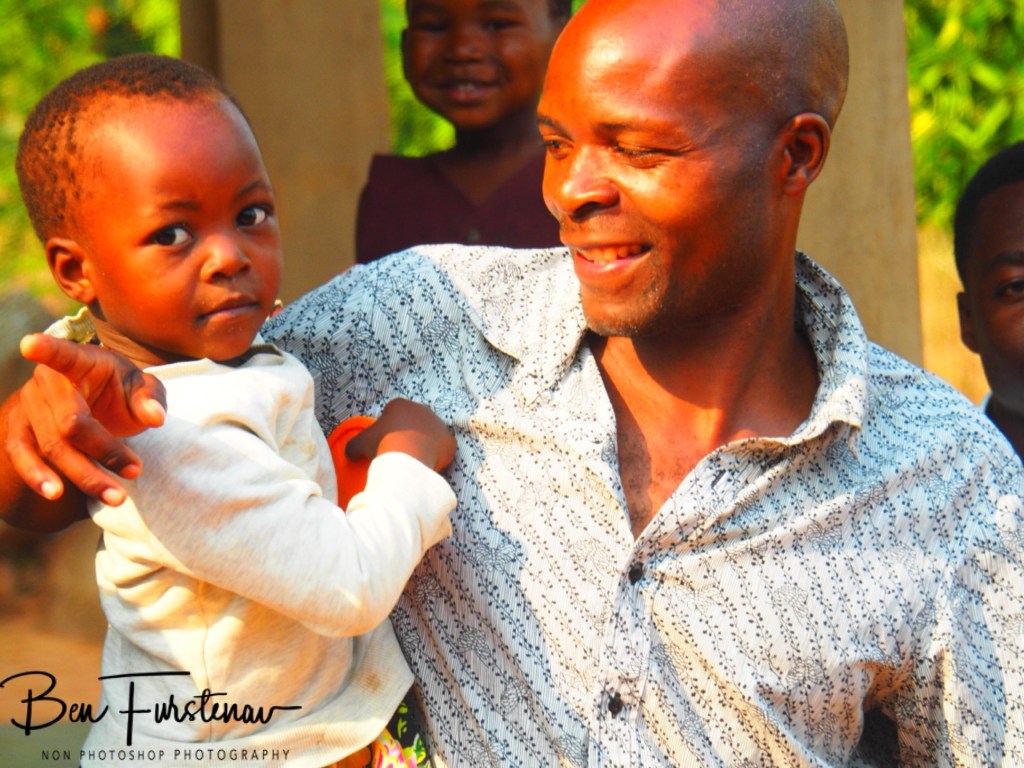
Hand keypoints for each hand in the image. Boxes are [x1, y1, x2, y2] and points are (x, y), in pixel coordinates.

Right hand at [8, 334, 165, 504]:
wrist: (94, 401)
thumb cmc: (119, 390)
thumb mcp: (142, 387)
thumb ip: (150, 398)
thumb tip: (155, 418)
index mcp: (78, 362)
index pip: (62, 353)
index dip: (46, 349)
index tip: (30, 344)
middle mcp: (45, 382)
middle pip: (70, 422)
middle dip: (104, 451)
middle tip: (136, 472)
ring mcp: (27, 407)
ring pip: (50, 446)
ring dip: (82, 474)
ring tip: (114, 497)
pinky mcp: (18, 430)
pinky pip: (20, 455)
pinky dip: (36, 475)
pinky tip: (55, 493)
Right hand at [345, 398, 454, 472]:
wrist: (407, 458)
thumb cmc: (382, 445)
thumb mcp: (359, 444)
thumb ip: (353, 445)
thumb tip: (348, 453)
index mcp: (400, 405)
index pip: (394, 413)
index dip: (388, 428)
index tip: (385, 442)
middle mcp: (422, 410)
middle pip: (415, 423)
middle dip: (409, 434)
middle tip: (401, 452)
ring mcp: (439, 425)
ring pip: (430, 436)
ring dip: (424, 445)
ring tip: (413, 461)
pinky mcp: (450, 442)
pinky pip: (442, 450)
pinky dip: (436, 458)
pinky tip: (426, 467)